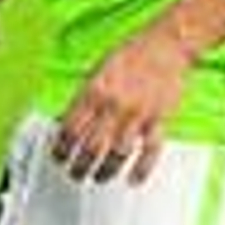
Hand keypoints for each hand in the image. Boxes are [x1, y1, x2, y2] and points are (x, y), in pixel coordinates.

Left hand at [52, 18, 196, 183]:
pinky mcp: (160, 119)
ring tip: (98, 178)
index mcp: (94, 91)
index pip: (71, 128)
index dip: (61, 147)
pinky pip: (150, 150)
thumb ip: (83, 97)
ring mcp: (137, 114)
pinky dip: (141, 168)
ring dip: (105, 171)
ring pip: (117, 153)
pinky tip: (133, 179)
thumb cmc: (131, 54)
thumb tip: (65, 120)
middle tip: (74, 174)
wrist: (166, 45)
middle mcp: (114, 105)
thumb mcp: (97, 70)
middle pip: (91, 146)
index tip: (58, 157)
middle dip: (79, 165)